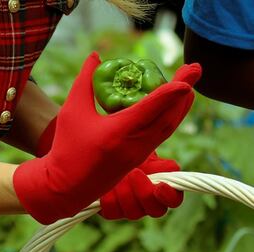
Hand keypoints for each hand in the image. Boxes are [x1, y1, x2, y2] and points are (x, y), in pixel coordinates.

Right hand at [13, 52, 200, 223]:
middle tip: (194, 69)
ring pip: (168, 127)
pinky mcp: (138, 158)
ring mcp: (139, 154)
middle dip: (184, 92)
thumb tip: (95, 56)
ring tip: (187, 86)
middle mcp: (135, 144)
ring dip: (180, 106)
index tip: (188, 75)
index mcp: (119, 132)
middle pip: (169, 117)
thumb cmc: (67, 147)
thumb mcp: (72, 111)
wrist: (67, 185)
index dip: (171, 90)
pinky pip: (161, 135)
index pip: (152, 108)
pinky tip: (170, 107)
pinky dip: (170, 118)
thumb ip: (85, 81)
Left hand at [99, 152, 182, 219]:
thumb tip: (172, 167)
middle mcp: (148, 203)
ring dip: (125, 192)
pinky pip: (112, 211)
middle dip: (144, 193)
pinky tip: (106, 183)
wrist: (105, 154)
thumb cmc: (129, 150)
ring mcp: (130, 209)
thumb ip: (160, 162)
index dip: (169, 196)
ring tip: (118, 174)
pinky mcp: (112, 210)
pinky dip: (109, 196)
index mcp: (162, 188)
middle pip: (156, 210)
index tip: (161, 186)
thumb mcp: (146, 153)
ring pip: (133, 213)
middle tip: (134, 173)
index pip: (173, 199)